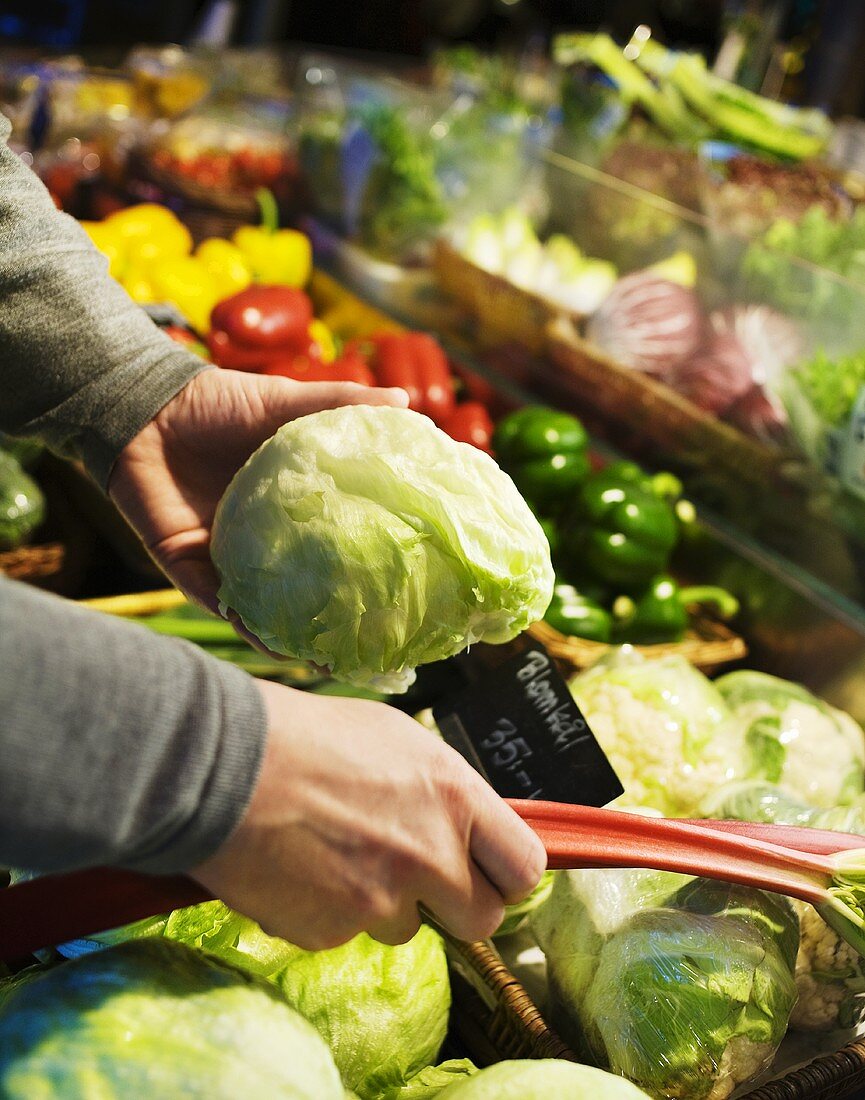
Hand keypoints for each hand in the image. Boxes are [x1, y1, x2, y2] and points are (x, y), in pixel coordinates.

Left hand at [108, 368, 407, 613]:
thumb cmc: (215, 402)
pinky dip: (244, 622)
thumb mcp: (285, 402)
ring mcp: (225, 555)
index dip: (364, 562)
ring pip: (263, 606)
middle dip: (331, 614)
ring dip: (290, 634)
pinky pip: (219, 602)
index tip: (402, 585)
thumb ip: (340, 406)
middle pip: (302, 583)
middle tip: (372, 638)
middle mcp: (260, 536)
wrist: (145, 407)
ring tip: (327, 658)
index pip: (333, 540)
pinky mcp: (187, 565)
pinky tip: (272, 642)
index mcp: (286, 502)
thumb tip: (406, 401)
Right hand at [192, 682, 546, 949]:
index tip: (490, 873)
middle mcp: (430, 853)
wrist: (222, 763)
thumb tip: (466, 823)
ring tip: (335, 852)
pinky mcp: (332, 932)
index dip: (507, 875)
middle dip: (455, 906)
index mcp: (454, 796)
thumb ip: (443, 790)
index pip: (524, 867)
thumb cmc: (306, 735)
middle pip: (482, 920)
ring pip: (406, 928)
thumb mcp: (395, 739)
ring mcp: (381, 900)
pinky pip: (346, 935)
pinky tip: (300, 866)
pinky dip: (329, 911)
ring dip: (382, 904)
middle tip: (418, 880)